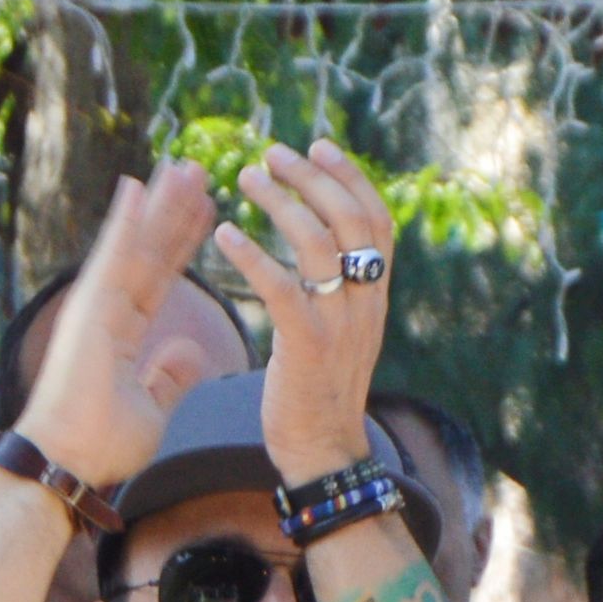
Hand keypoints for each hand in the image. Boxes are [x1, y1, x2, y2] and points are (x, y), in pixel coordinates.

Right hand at [4, 163, 227, 490]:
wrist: (65, 463)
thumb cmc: (99, 445)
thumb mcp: (151, 407)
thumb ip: (170, 376)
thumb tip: (192, 351)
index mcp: (119, 331)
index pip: (158, 277)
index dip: (181, 244)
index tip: (203, 211)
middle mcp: (105, 311)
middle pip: (148, 251)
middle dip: (173, 213)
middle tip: (195, 171)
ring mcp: (95, 307)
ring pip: (133, 245)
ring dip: (158, 205)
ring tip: (183, 166)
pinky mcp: (89, 310)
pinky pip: (111, 258)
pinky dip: (124, 222)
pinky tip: (138, 185)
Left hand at [210, 139, 406, 477]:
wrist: (323, 454)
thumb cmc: (320, 394)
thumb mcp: (344, 333)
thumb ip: (341, 291)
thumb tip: (326, 249)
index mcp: (375, 296)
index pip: (378, 220)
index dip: (351, 177)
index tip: (319, 146)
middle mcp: (365, 303)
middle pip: (350, 219)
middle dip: (311, 177)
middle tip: (272, 153)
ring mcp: (340, 324)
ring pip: (317, 242)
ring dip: (279, 203)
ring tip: (245, 179)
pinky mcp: (307, 346)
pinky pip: (282, 287)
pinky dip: (252, 255)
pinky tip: (224, 236)